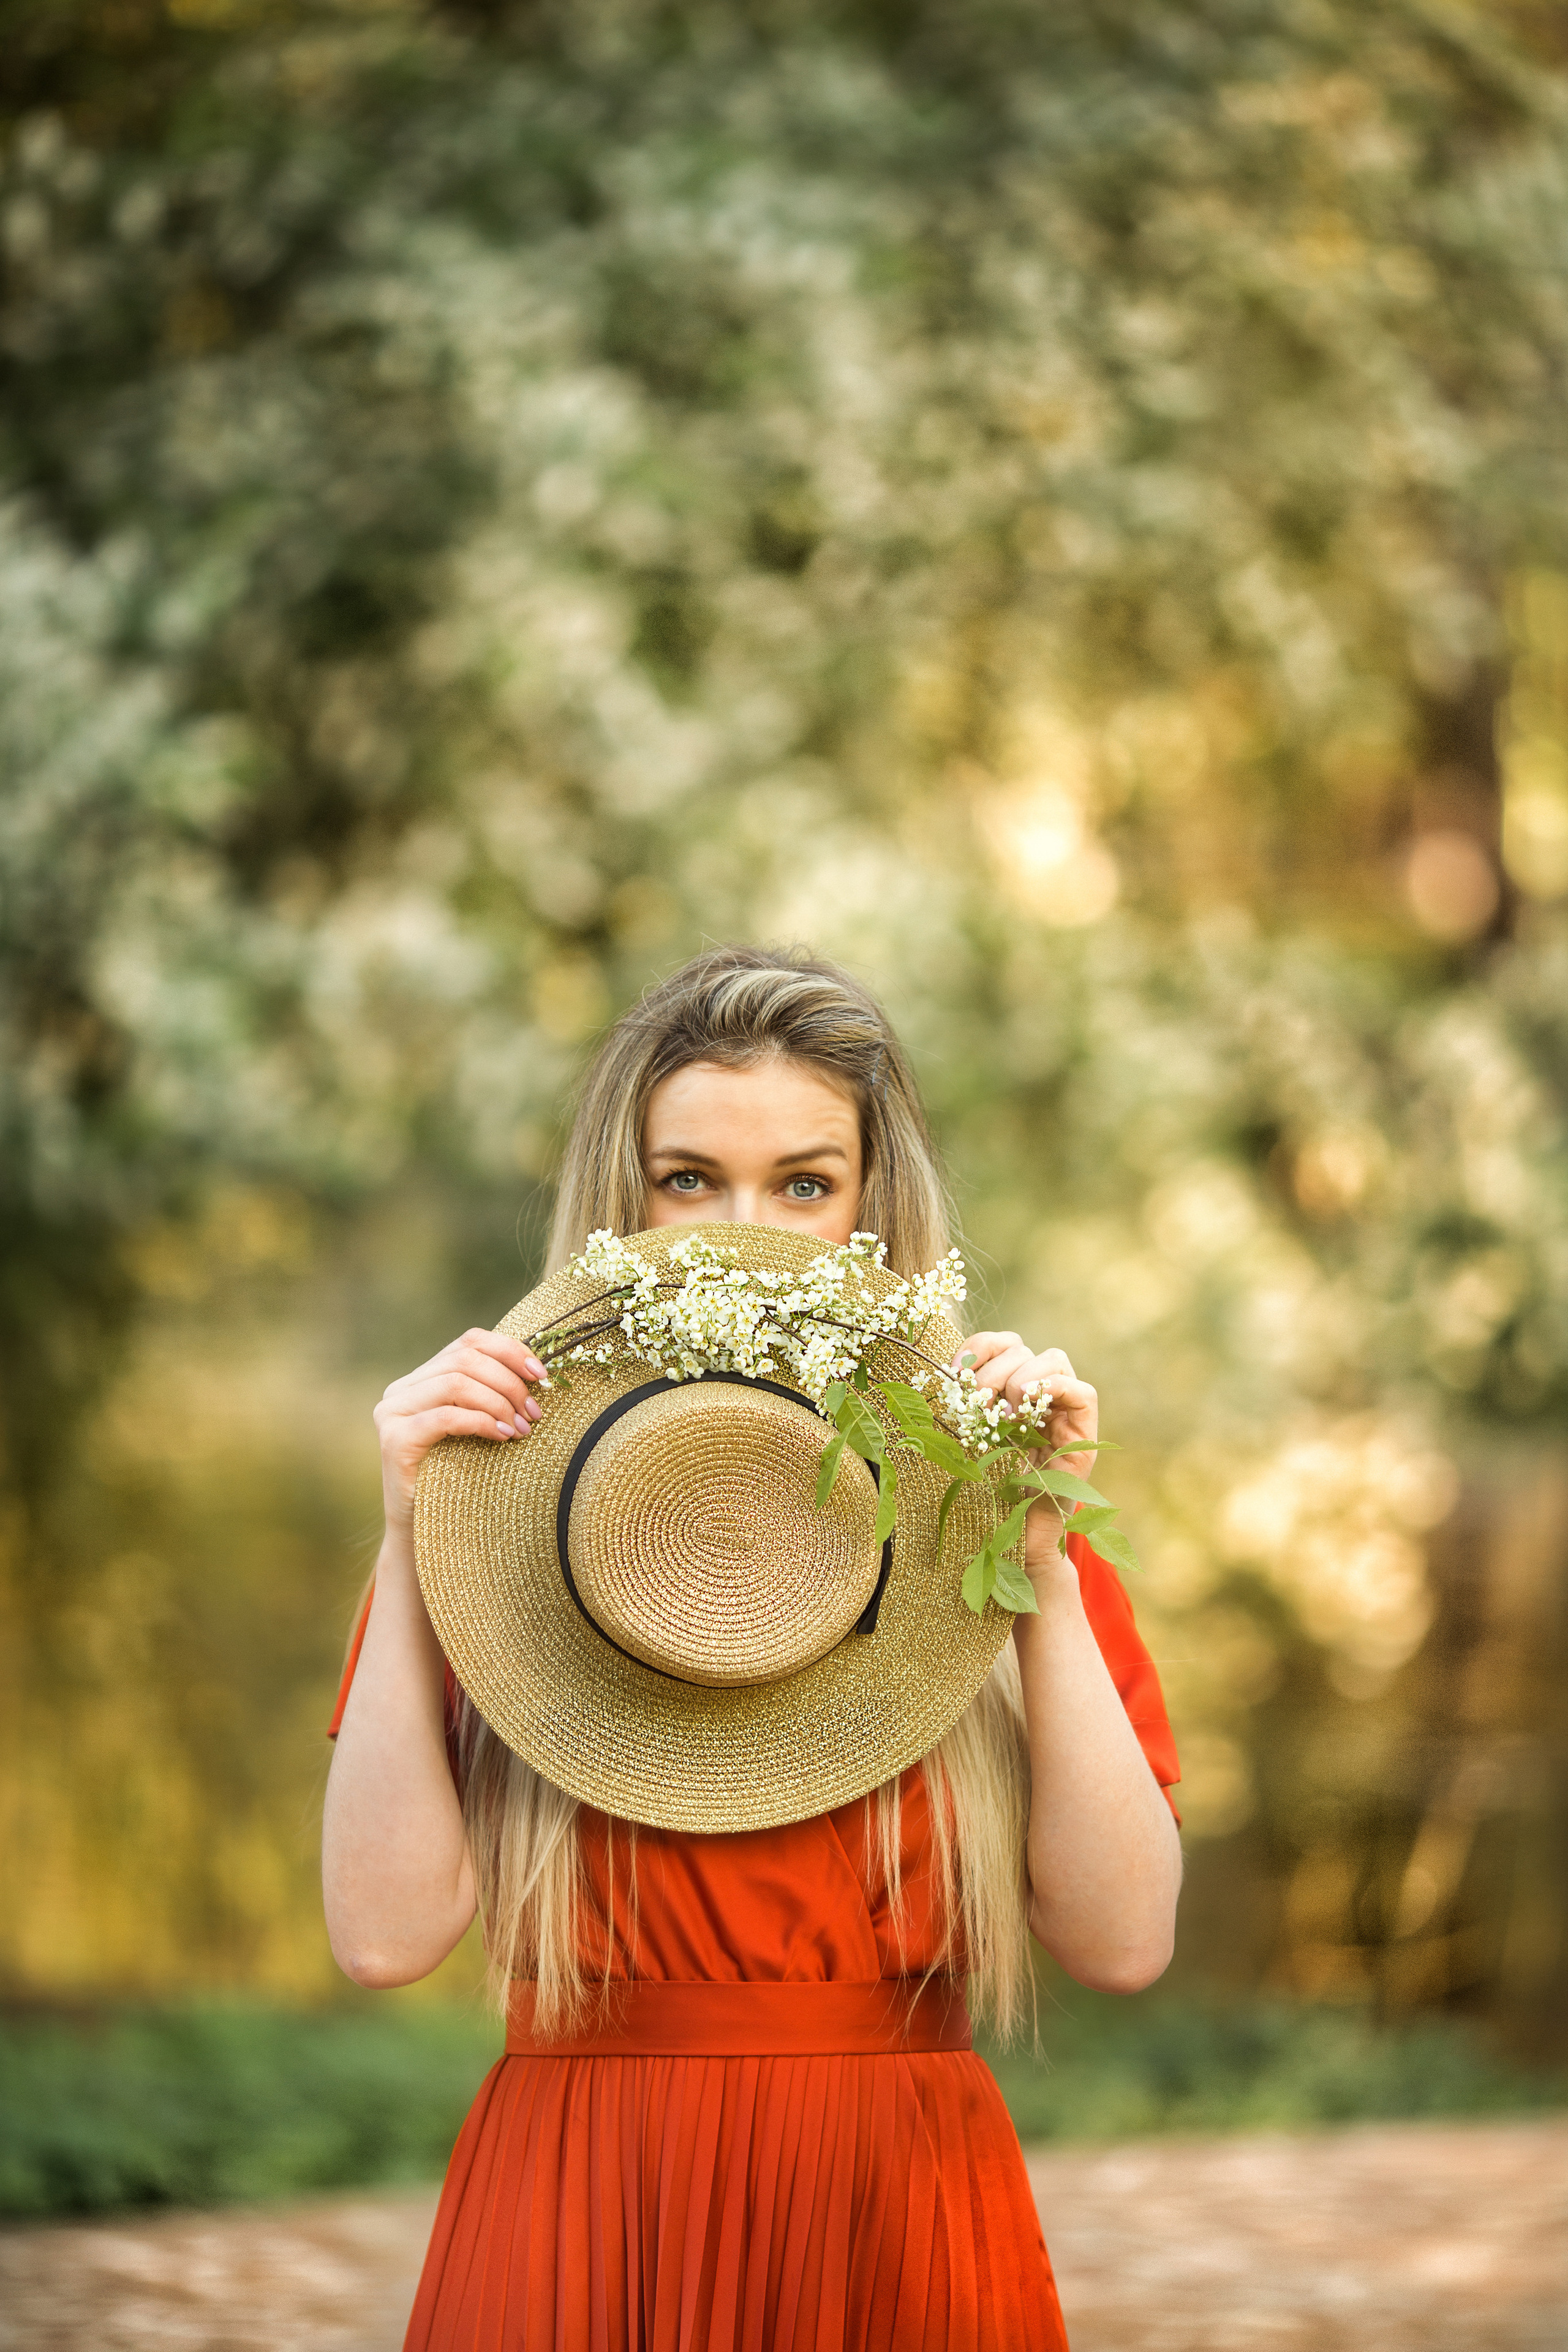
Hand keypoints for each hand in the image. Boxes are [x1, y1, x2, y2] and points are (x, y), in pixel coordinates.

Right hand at [373, 1329, 546, 1534]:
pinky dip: (481, 1421)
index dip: (509, 1350)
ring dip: (499, 1402)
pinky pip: (445, 1416)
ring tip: (523, 1429)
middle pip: (465, 1359)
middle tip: (535, 1413)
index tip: (542, 1374)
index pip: (468, 1342)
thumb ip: (490, 1394)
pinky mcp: (394, 1439)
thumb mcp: (477, 1427)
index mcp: (421, 1378)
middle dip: (509, 1382)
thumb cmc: (459, 1477)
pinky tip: (502, 1437)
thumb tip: (538, 1369)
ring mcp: (391, 1412)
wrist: (424, 1530)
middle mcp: (400, 1389)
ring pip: (457, 1383)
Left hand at [959, 1332, 1098, 1575]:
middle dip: (993, 1369)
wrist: (1016, 1541)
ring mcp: (1065, 1413)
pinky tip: (1025, 1404)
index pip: (1004, 1344)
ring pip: (1054, 1360)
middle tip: (977, 1403)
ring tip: (1002, 1412)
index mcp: (1010, 1391)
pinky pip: (1082, 1392)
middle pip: (1024, 1349)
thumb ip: (967, 1406)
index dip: (980, 1346)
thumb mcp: (969, 1439)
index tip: (954, 1369)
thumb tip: (951, 1372)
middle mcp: (1040, 1396)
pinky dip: (1054, 1387)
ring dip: (1020, 1377)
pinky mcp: (1084, 1435)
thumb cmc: (988, 1494)